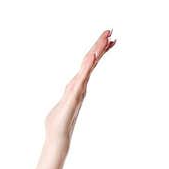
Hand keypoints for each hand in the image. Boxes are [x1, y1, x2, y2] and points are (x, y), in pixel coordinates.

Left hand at [44, 29, 115, 147]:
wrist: (57, 138)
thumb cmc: (58, 123)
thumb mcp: (63, 103)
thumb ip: (69, 95)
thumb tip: (71, 93)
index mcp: (78, 84)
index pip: (89, 63)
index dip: (98, 50)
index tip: (108, 38)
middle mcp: (80, 85)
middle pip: (92, 61)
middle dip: (101, 46)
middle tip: (111, 31)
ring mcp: (78, 89)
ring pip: (89, 66)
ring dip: (97, 51)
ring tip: (106, 38)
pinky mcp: (74, 95)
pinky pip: (82, 77)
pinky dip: (87, 67)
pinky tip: (92, 57)